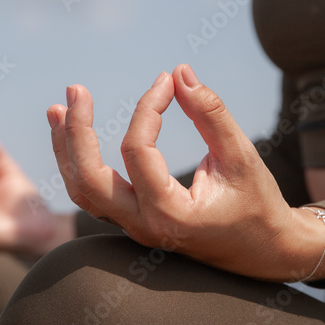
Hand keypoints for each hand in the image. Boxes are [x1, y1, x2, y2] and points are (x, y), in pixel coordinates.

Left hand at [47, 64, 324, 281]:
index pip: (137, 151)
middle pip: (88, 180)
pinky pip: (94, 196)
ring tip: (57, 110)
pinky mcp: (134, 223)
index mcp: (171, 214)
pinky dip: (79, 164)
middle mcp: (144, 226)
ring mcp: (135, 229)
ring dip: (66, 150)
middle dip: (76, 133)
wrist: (266, 252)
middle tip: (75, 90)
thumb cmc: (258, 204)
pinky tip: (74, 135)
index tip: (166, 82)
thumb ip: (211, 113)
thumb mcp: (241, 156)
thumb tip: (179, 72)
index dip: (147, 107)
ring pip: (82, 192)